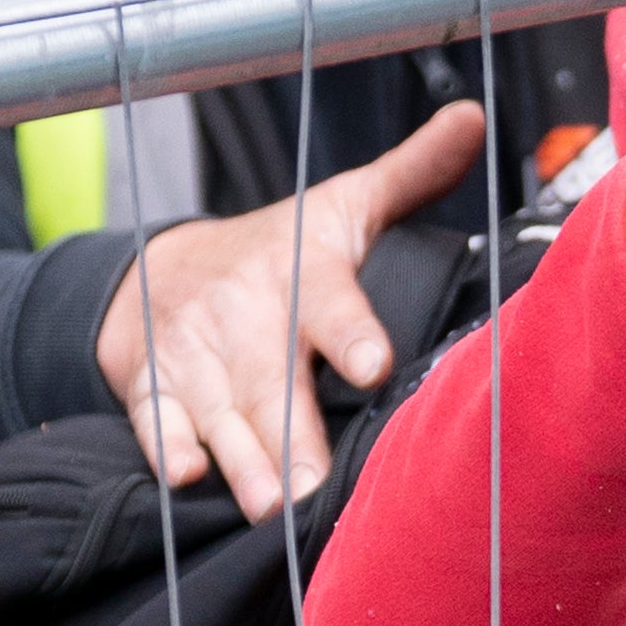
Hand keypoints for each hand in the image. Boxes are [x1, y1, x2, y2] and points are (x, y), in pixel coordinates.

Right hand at [94, 100, 488, 519]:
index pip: (327, 300)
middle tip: (317, 485)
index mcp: (300, 271)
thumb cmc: (277, 251)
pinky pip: (154, 418)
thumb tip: (475, 119)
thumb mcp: (339, 206)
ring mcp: (193, 353)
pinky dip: (167, 447)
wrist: (160, 267)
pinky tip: (187, 474)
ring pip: (220, 410)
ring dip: (243, 459)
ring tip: (272, 506)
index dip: (350, 333)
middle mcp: (245, 314)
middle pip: (272, 378)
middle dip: (294, 432)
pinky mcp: (150, 385)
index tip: (373, 366)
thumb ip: (408, 176)